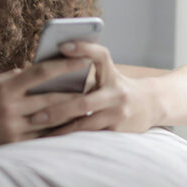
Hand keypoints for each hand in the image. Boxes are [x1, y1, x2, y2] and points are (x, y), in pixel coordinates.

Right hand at [0, 57, 89, 160]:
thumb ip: (11, 79)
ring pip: (52, 120)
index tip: (82, 59)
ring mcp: (13, 129)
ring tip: (89, 106)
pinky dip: (59, 132)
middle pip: (52, 97)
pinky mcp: (14, 147)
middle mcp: (11, 108)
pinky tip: (72, 128)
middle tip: (95, 84)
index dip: (64, 64)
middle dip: (76, 90)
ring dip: (73, 113)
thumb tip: (35, 72)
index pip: (40, 72)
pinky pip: (43, 139)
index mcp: (4, 88)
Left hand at [32, 42, 162, 135]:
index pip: (100, 55)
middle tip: (35, 116)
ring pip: (85, 124)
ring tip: (40, 133)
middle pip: (83, 102)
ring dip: (61, 130)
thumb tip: (47, 68)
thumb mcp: (107, 74)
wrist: (151, 105)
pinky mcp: (118, 130)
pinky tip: (55, 141)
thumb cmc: (117, 87)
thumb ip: (84, 71)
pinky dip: (71, 138)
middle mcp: (117, 92)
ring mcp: (119, 113)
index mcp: (111, 73)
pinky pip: (90, 136)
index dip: (83, 48)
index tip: (62, 45)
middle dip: (57, 110)